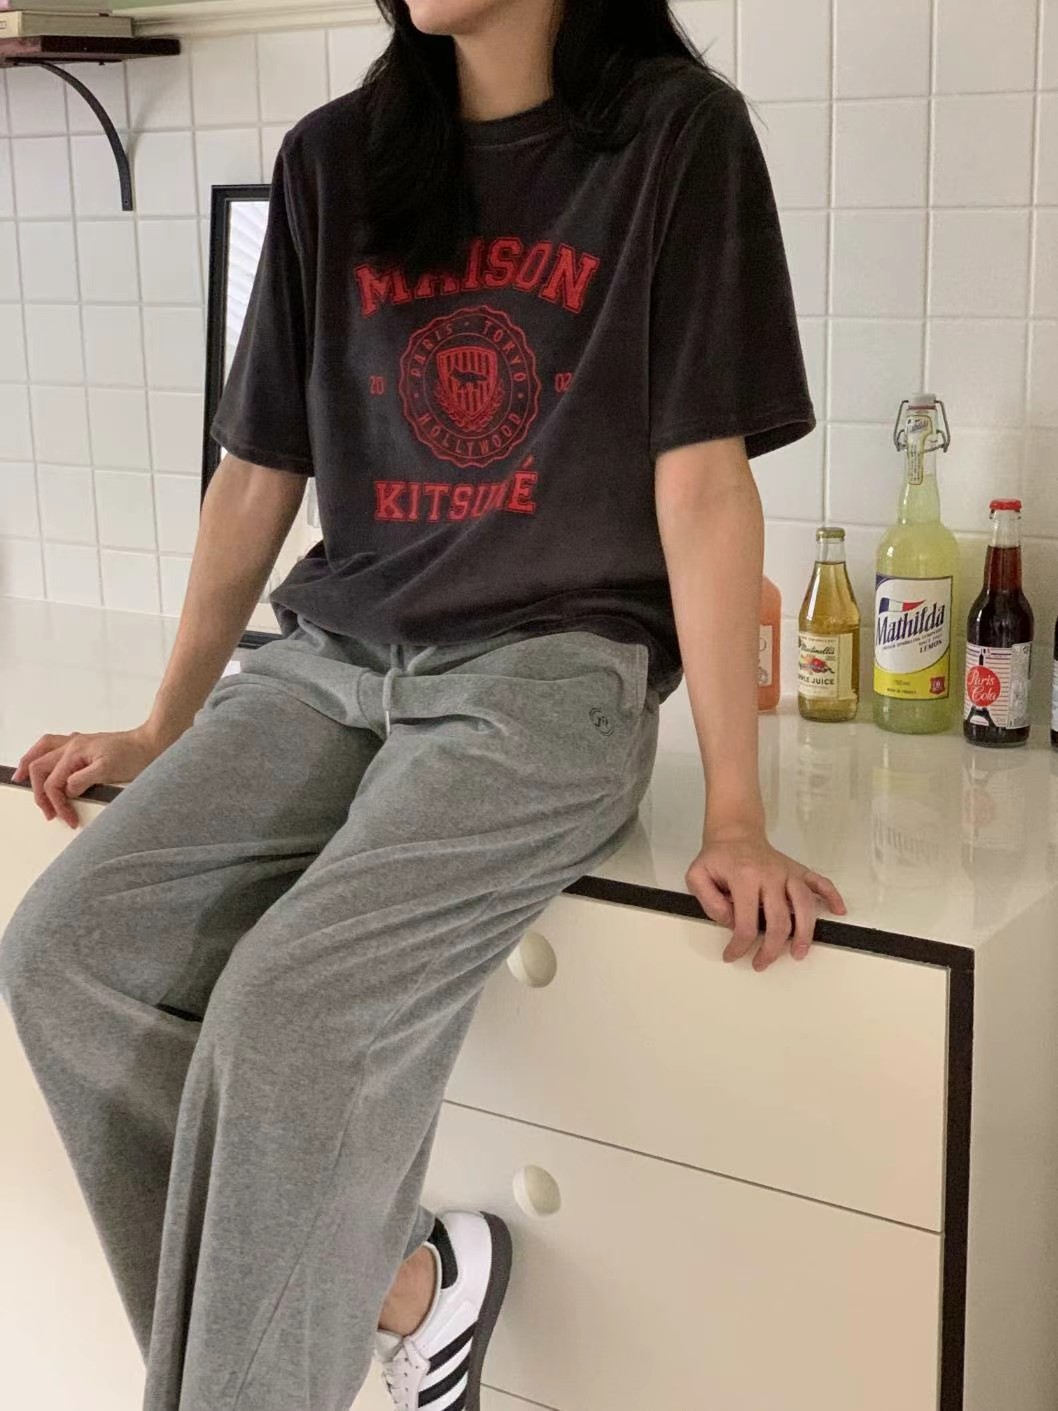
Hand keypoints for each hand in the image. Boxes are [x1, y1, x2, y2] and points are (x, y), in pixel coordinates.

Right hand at [12, 724, 167, 828]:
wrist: (153, 742)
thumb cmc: (135, 755)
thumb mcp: (107, 770)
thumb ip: (82, 780)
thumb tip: (65, 790)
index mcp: (74, 751)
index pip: (54, 782)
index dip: (57, 804)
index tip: (68, 819)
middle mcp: (72, 744)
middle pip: (40, 766)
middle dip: (38, 791)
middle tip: (46, 811)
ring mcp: (78, 742)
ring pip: (43, 749)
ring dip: (29, 763)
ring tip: (19, 776)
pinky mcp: (86, 745)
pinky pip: (55, 746)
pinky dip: (44, 754)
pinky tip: (46, 762)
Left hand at [686, 824, 845, 971]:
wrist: (734, 833)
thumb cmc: (717, 858)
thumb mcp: (697, 876)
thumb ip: (709, 901)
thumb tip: (730, 920)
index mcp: (744, 877)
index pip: (746, 922)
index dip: (740, 945)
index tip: (733, 955)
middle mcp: (770, 875)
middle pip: (779, 920)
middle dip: (772, 949)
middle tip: (761, 963)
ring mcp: (787, 872)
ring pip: (804, 906)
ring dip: (805, 933)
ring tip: (799, 953)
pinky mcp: (798, 870)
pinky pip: (820, 882)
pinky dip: (832, 896)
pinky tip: (838, 910)